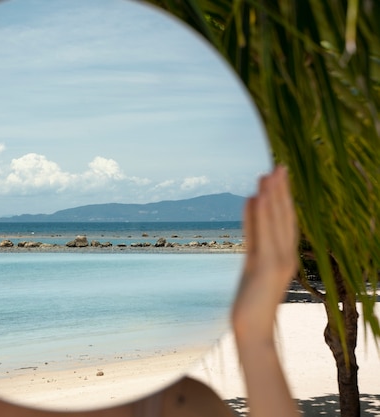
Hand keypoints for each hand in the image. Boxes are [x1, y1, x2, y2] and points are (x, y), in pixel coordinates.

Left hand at [232, 165, 298, 342]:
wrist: (253, 329)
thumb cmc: (251, 298)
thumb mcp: (252, 260)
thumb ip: (253, 234)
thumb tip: (251, 203)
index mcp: (284, 254)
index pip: (284, 220)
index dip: (283, 197)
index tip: (278, 175)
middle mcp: (286, 256)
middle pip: (284, 217)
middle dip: (281, 192)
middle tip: (277, 166)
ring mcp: (278, 262)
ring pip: (275, 223)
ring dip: (272, 198)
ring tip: (268, 174)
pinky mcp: (265, 268)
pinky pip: (263, 237)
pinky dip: (260, 216)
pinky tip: (257, 197)